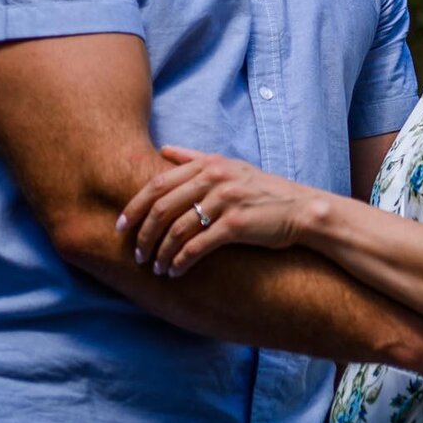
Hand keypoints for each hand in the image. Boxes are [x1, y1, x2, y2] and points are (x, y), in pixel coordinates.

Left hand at [117, 145, 325, 275]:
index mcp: (210, 164)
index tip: (120, 227)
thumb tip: (164, 150)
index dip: (134, 208)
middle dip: (143, 235)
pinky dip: (180, 262)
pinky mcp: (235, 225)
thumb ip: (197, 158)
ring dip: (161, 253)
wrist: (302, 210)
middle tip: (137, 254)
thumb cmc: (264, 191)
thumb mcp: (232, 167)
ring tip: (156, 268)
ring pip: (176, 230)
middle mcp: (215, 178)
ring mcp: (225, 201)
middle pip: (161, 208)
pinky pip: (196, 246)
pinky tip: (175, 272)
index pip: (157, 184)